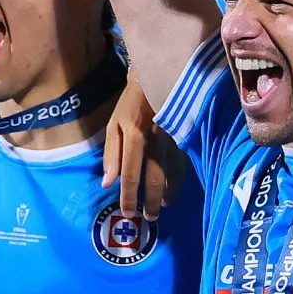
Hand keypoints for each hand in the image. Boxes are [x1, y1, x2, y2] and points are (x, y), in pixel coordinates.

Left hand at [102, 76, 172, 219]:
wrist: (157, 76)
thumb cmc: (131, 103)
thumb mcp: (114, 124)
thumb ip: (111, 154)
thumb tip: (108, 183)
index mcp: (134, 135)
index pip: (130, 173)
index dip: (129, 196)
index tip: (128, 212)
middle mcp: (155, 139)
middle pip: (154, 177)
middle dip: (151, 201)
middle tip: (149, 217)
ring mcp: (173, 137)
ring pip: (174, 172)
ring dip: (169, 191)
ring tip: (164, 204)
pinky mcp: (185, 135)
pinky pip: (184, 161)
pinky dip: (180, 177)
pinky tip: (176, 186)